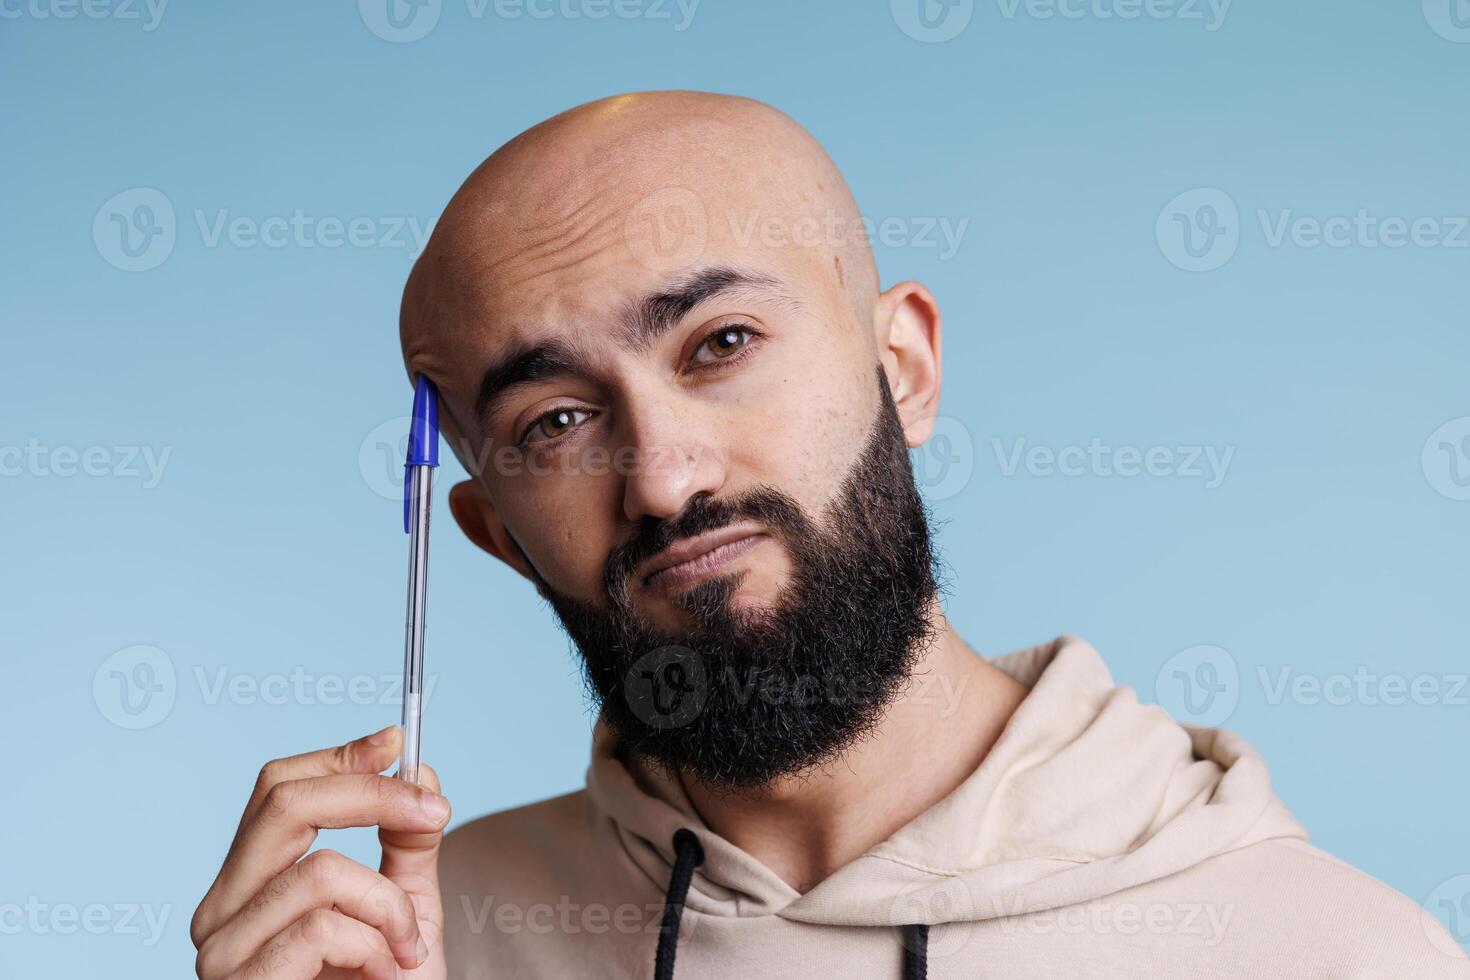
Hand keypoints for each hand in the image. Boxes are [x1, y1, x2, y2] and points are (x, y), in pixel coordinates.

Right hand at [190, 726, 449, 979]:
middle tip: (435, 812)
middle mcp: (221, 910)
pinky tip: (385, 974)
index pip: (277, 788)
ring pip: (319, 870)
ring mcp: (222, 951)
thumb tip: (420, 770)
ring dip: (388, 907)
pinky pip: (321, 927)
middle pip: (284, 803)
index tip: (398, 739)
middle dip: (372, 795)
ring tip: (405, 950)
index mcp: (251, 883)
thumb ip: (408, 843)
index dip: (340, 756)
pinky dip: (375, 943)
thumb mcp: (408, 909)